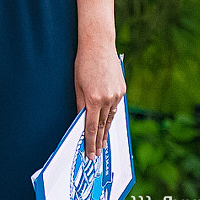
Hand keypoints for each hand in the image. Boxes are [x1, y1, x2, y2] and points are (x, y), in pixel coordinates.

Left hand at [75, 43, 125, 158]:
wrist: (99, 45)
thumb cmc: (83, 63)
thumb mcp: (77, 85)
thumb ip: (80, 104)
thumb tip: (80, 120)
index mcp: (93, 99)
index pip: (91, 127)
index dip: (91, 142)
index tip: (90, 154)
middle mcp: (107, 99)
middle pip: (103, 126)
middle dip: (99, 141)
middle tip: (97, 153)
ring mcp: (117, 95)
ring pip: (111, 118)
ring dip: (106, 131)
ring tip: (102, 143)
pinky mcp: (122, 90)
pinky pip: (115, 107)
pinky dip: (111, 116)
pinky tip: (107, 123)